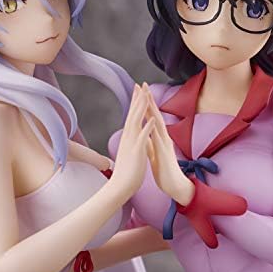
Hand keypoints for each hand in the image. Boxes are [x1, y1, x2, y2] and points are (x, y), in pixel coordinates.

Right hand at [107, 84, 153, 198]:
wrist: (120, 187)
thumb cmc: (127, 171)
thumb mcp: (130, 152)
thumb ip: (132, 142)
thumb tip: (133, 135)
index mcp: (129, 137)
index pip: (132, 116)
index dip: (135, 102)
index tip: (138, 90)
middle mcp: (128, 137)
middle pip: (133, 114)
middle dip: (137, 99)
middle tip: (139, 84)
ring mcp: (131, 144)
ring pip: (136, 122)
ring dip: (141, 108)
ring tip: (146, 95)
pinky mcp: (136, 152)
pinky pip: (142, 138)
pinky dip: (147, 127)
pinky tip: (152, 119)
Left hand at [144, 83, 194, 205]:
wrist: (176, 187)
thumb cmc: (165, 172)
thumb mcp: (154, 155)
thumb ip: (150, 145)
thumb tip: (145, 136)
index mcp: (159, 138)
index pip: (151, 117)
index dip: (144, 104)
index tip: (138, 91)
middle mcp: (163, 138)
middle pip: (156, 115)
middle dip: (149, 99)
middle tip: (143, 83)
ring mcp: (165, 144)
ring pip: (158, 122)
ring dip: (153, 109)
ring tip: (147, 95)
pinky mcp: (165, 153)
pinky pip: (160, 139)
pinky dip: (156, 128)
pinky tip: (152, 120)